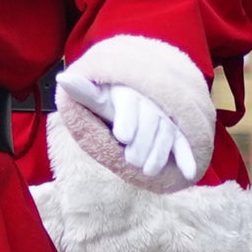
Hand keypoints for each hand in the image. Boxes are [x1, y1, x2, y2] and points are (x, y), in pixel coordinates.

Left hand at [59, 76, 196, 182]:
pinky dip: (187, 158)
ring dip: (159, 153)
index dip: (128, 120)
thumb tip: (62, 77)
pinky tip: (189, 174)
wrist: (140, 96)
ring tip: (148, 171)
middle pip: (150, 122)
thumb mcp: (99, 97)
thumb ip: (83, 92)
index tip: (122, 136)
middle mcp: (153, 104)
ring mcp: (167, 118)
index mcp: (132, 94)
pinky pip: (183, 144)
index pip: (132, 105)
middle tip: (131, 160)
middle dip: (142, 141)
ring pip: (166, 134)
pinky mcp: (177, 132)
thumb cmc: (114, 100)